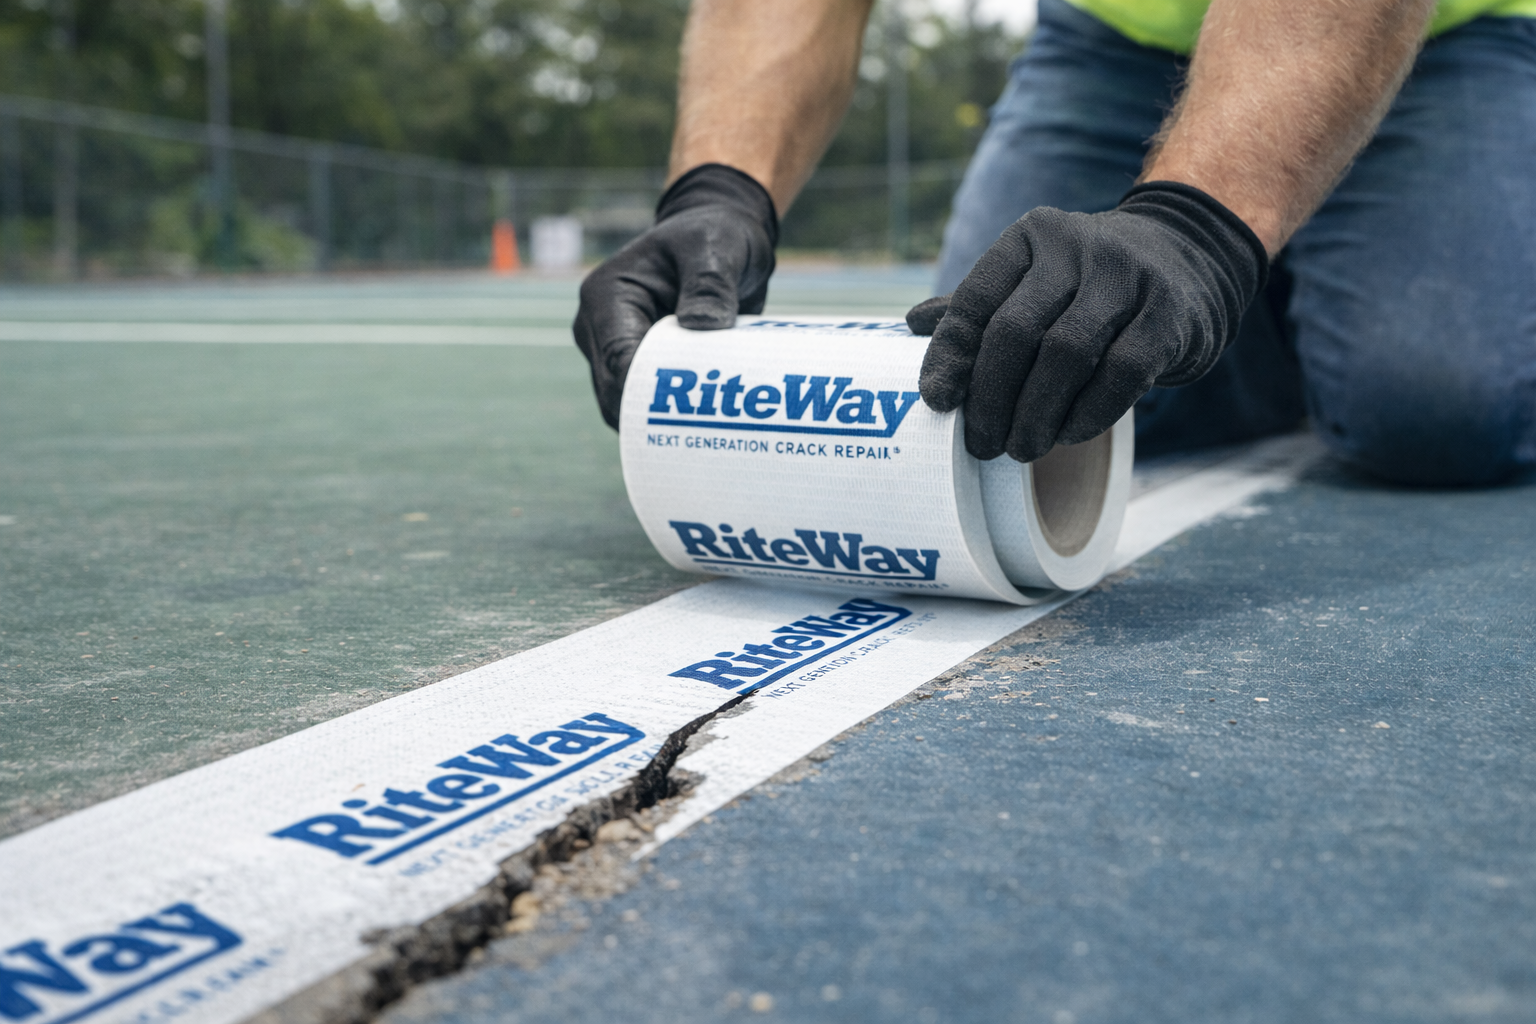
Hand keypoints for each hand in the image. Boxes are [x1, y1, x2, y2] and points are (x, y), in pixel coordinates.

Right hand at [573, 163, 777, 428]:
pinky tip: (701, 428)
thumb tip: (701, 326)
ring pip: (626, 405)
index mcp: (606, 295)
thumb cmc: (713, 235)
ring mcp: (614, 351)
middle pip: (614, 391)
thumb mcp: (716, 247)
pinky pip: (644, 404)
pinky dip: (669, 418)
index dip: (643, 391)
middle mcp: (598, 328)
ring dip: (661, 421)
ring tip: (706, 432)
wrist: (722, 240)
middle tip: (702, 433)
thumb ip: (710, 283)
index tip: (681, 415)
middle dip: (652, 415)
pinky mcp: (637, 367)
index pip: (617, 357)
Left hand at [909, 181, 1266, 461]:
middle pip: (1016, 333)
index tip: (935, 403)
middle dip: (991, 398)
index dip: (950, 356)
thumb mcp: (1035, 280)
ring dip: (1036, 414)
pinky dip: (1088, 413)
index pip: (976, 301)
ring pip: (1066, 355)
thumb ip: (980, 306)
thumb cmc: (1091, 284)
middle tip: (981, 443)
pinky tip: (1069, 434)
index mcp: (1030, 239)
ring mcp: (1128, 277)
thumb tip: (911, 326)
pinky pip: (1121, 373)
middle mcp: (1077, 247)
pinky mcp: (1169, 315)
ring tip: (1021, 449)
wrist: (1192, 258)